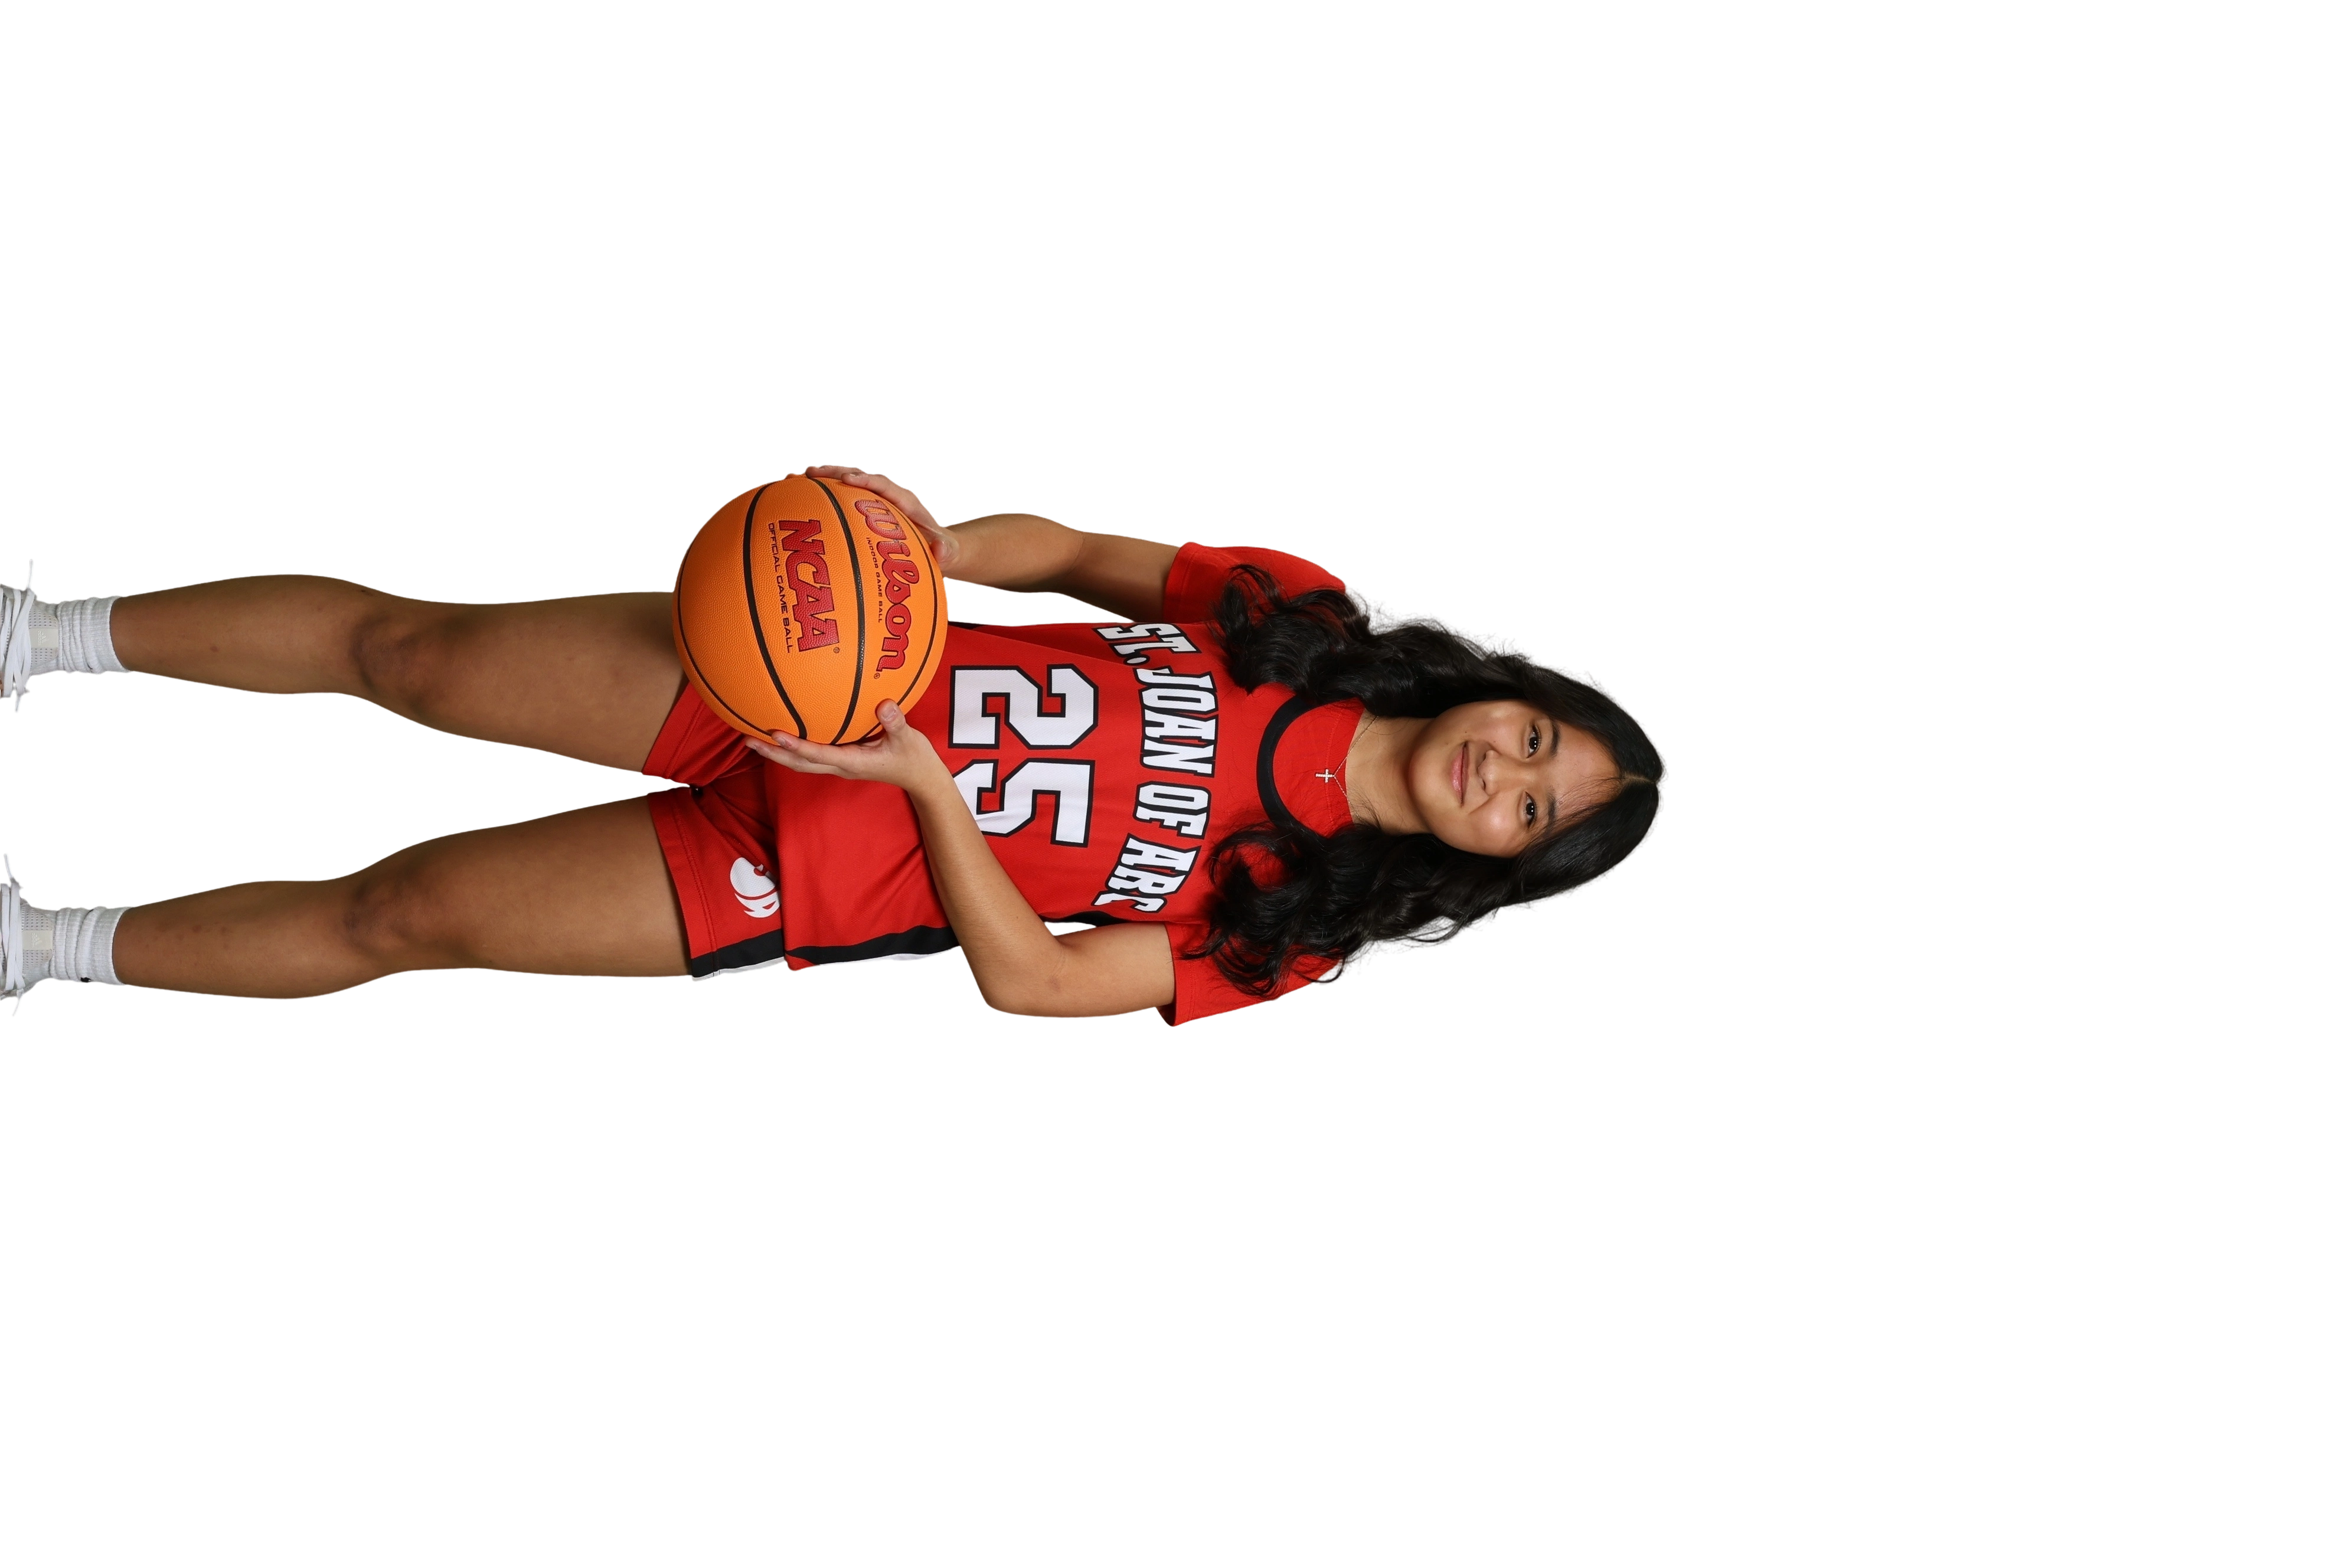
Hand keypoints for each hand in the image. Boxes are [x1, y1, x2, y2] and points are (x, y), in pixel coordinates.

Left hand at [747, 701, 950, 795]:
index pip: (818, 754)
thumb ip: (896, 722)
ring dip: (777, 752)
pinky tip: (784, 736)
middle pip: (798, 763)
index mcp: (853, 762)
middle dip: (773, 752)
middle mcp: (841, 766)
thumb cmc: (915, 759)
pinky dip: (794, 748)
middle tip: (747, 739)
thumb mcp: (910, 739)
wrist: (921, 780)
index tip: (775, 733)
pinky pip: (812, 755)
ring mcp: (840, 765)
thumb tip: (884, 705)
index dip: (796, 745)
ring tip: (754, 739)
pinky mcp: (842, 760)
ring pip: (801, 762)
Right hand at [800, 462, 962, 571]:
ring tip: (794, 478)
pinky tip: (796, 501)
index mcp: (905, 501)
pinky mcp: (862, 512)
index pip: (884, 485)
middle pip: (858, 478)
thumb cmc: (941, 550)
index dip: (866, 480)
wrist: (937, 548)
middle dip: (834, 471)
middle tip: (810, 470)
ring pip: (844, 487)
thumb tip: (942, 551)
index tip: (848, 477)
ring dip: (822, 481)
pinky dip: (820, 499)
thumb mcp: (947, 552)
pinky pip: (840, 503)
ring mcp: (871, 504)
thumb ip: (945, 551)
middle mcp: (885, 497)